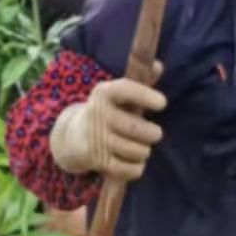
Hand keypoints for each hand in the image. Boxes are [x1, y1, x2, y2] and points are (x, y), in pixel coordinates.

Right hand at [50, 74, 164, 180]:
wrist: (73, 137)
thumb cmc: (109, 111)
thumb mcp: (119, 93)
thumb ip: (142, 78)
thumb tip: (157, 66)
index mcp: (104, 92)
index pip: (126, 90)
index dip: (145, 96)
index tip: (162, 103)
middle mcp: (98, 114)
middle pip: (137, 129)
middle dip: (152, 133)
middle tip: (154, 133)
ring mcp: (96, 139)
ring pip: (137, 150)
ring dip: (144, 150)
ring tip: (140, 146)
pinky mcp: (97, 161)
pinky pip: (130, 169)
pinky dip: (137, 167)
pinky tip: (133, 161)